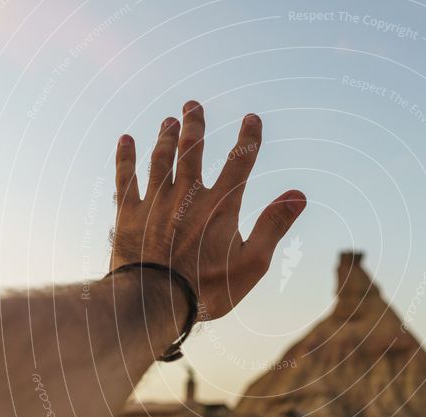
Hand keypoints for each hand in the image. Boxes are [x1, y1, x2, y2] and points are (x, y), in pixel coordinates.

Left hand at [110, 100, 305, 319]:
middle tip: (193, 105)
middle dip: (195, 125)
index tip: (252, 118)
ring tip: (168, 120)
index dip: (248, 138)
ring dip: (166, 137)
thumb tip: (299, 194)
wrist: (153, 303)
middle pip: (192, 151)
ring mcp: (155, 202)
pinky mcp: (128, 214)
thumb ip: (274, 225)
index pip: (240, 162)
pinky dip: (126, 157)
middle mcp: (187, 195)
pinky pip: (126, 178)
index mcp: (220, 205)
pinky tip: (126, 140)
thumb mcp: (252, 263)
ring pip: (161, 159)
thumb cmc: (208, 288)